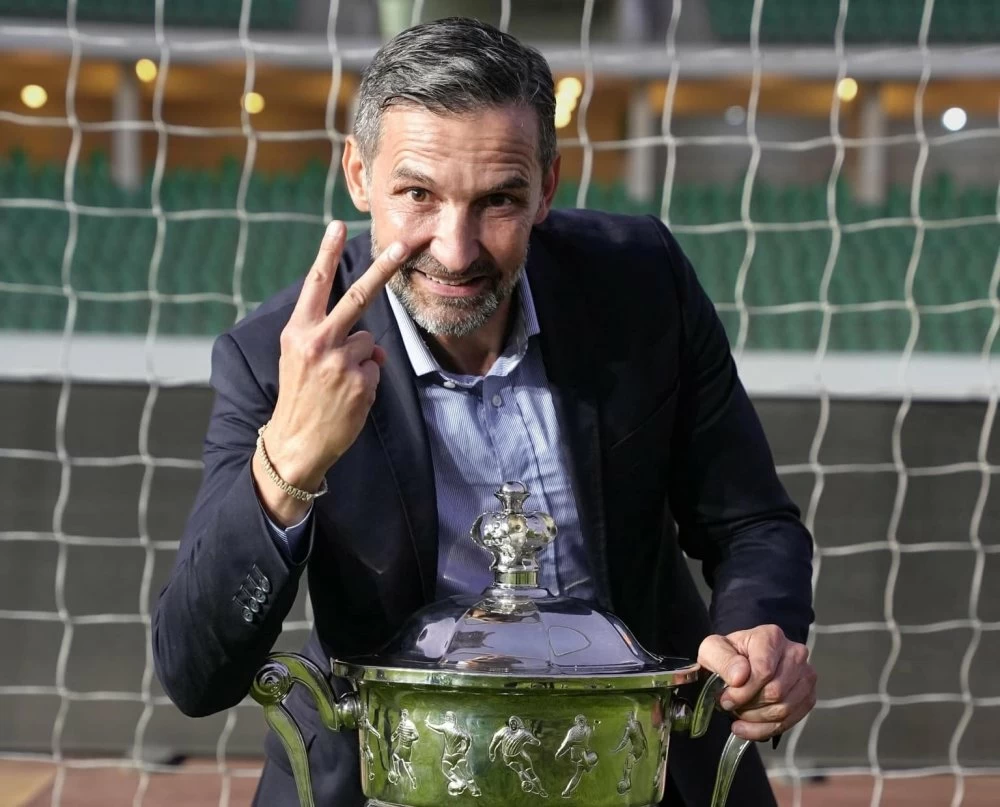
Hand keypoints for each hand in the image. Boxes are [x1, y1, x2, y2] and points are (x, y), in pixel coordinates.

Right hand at [254, 221, 408, 522]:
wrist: (294, 444)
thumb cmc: (299, 398)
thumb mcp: (300, 360)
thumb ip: (327, 337)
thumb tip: (367, 339)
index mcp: (297, 332)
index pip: (315, 285)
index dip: (326, 253)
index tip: (338, 225)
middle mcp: (318, 342)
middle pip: (358, 296)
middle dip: (384, 268)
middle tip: (405, 244)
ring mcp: (342, 362)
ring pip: (368, 341)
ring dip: (361, 359)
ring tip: (337, 384)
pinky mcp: (362, 382)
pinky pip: (375, 367)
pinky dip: (367, 381)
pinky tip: (347, 398)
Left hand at [697, 624, 816, 741]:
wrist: (741, 662)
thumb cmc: (728, 655)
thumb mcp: (712, 650)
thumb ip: (722, 659)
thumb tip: (740, 677)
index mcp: (771, 637)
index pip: (763, 671)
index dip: (742, 691)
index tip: (725, 698)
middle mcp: (795, 653)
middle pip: (776, 692)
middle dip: (749, 706)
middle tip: (731, 706)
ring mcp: (805, 675)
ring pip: (784, 709)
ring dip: (756, 719)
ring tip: (740, 714)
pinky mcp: (808, 696)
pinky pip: (790, 721)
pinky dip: (765, 729)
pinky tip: (748, 728)